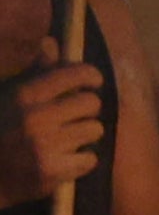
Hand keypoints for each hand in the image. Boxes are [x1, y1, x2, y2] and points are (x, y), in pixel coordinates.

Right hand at [5, 53, 99, 208]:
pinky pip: (90, 158)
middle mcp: (34, 118)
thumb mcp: (8, 96)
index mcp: (23, 95)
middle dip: (87, 109)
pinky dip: (81, 160)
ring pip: (95, 130)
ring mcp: (43, 146)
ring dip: (85, 134)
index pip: (76, 74)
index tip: (93, 82)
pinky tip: (64, 159)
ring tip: (67, 138)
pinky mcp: (51, 172)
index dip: (90, 76)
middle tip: (75, 116)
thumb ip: (35, 73)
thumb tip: (51, 42)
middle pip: (92, 102)